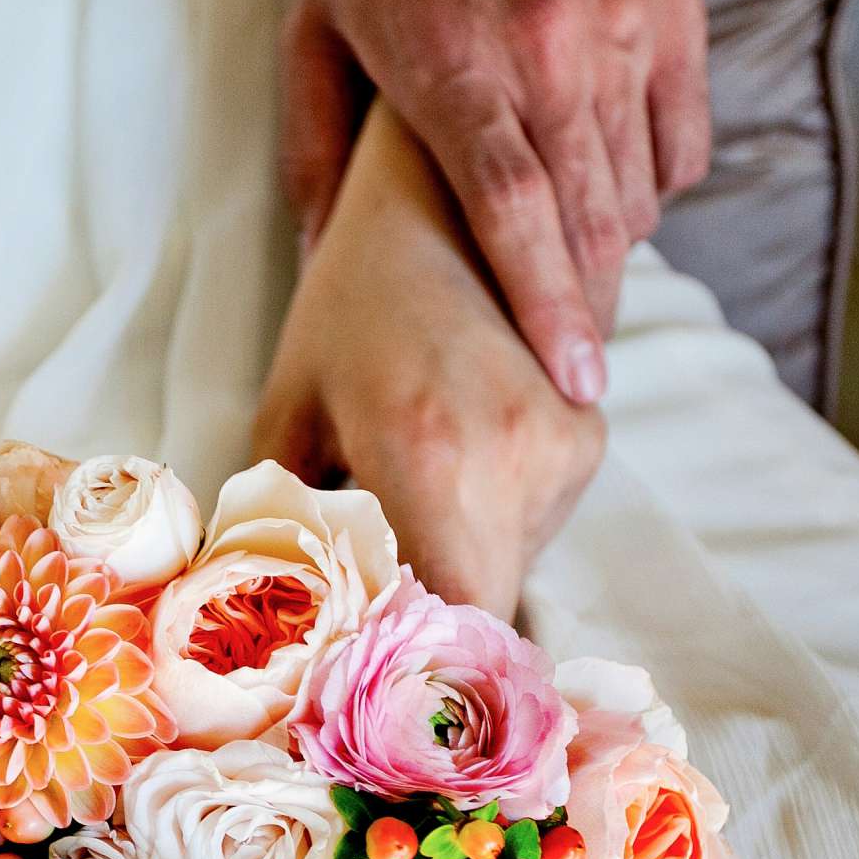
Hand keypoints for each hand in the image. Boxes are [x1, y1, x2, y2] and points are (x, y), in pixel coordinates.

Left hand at [257, 102, 604, 622]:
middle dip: (417, 608)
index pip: (452, 626)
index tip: (366, 666)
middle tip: (361, 583)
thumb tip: (269, 619)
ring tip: (404, 477)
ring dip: (449, 552)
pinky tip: (447, 447)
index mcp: (430, 460)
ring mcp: (567, 450)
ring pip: (503, 566)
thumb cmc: (348, 304)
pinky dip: (481, 513)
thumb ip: (281, 526)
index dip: (413, 659)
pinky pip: (528, 522)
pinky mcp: (589, 438)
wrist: (449, 192)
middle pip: (475, 606)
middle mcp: (517, 462)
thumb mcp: (291, 412)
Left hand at [283, 0, 708, 402]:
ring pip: (639, 191)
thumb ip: (318, 151)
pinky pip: (681, 144)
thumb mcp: (319, 32)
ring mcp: (624, 27)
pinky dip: (652, 185)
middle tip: (570, 353)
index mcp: (459, 68)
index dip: (550, 307)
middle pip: (589, 220)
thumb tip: (322, 265)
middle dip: (585, 304)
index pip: (519, 214)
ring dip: (610, 249)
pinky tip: (607, 185)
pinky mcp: (674, 10)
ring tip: (575, 270)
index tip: (575, 376)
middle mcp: (552, 50)